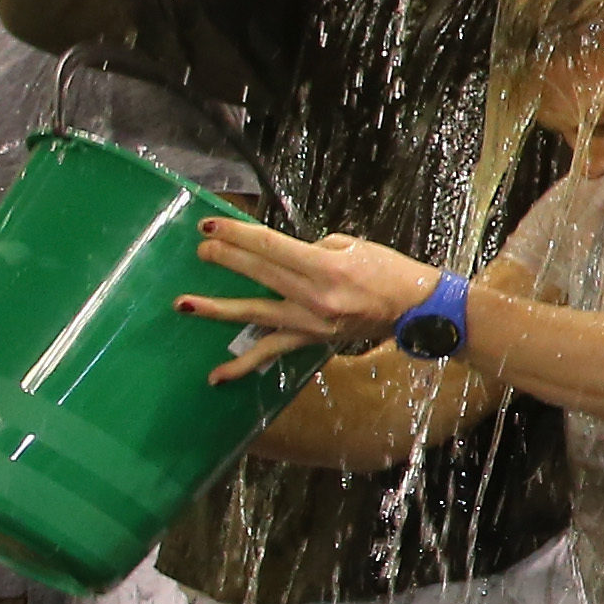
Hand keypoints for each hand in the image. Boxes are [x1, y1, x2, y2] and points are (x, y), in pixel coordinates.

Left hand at [179, 213, 433, 374]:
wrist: (419, 309)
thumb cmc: (390, 270)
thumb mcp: (353, 246)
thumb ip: (314, 249)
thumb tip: (282, 255)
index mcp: (327, 267)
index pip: (271, 247)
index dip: (238, 235)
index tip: (210, 227)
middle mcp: (316, 296)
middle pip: (260, 274)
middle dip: (226, 260)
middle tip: (200, 250)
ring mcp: (311, 322)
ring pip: (255, 314)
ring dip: (217, 310)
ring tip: (184, 305)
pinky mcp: (311, 340)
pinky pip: (272, 352)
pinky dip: (243, 366)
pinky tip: (216, 377)